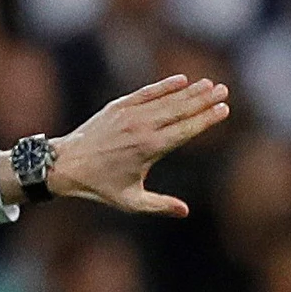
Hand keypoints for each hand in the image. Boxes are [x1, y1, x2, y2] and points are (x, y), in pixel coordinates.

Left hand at [40, 75, 229, 215]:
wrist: (66, 165)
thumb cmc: (99, 186)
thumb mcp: (130, 202)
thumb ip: (159, 205)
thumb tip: (185, 212)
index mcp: (150, 149)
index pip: (186, 130)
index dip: (206, 119)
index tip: (224, 110)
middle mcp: (142, 128)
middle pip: (180, 110)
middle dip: (204, 100)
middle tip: (224, 90)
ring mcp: (130, 114)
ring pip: (166, 99)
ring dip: (189, 91)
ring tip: (209, 84)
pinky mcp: (118, 106)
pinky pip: (146, 93)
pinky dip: (163, 86)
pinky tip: (180, 80)